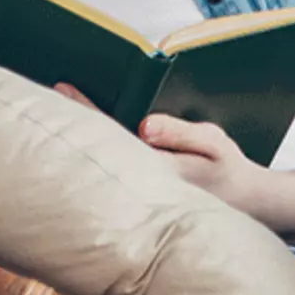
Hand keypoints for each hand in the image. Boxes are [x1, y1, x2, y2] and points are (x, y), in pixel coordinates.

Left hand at [52, 84, 271, 218]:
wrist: (245, 205)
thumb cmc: (228, 170)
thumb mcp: (213, 144)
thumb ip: (180, 134)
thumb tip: (143, 126)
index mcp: (154, 170)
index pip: (110, 134)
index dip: (85, 110)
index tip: (62, 89)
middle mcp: (140, 184)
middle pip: (98, 147)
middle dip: (74, 121)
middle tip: (49, 94)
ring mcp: (138, 191)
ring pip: (103, 158)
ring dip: (84, 135)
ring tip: (61, 108)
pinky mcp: (142, 192)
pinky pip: (115, 164)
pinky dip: (101, 145)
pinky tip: (90, 132)